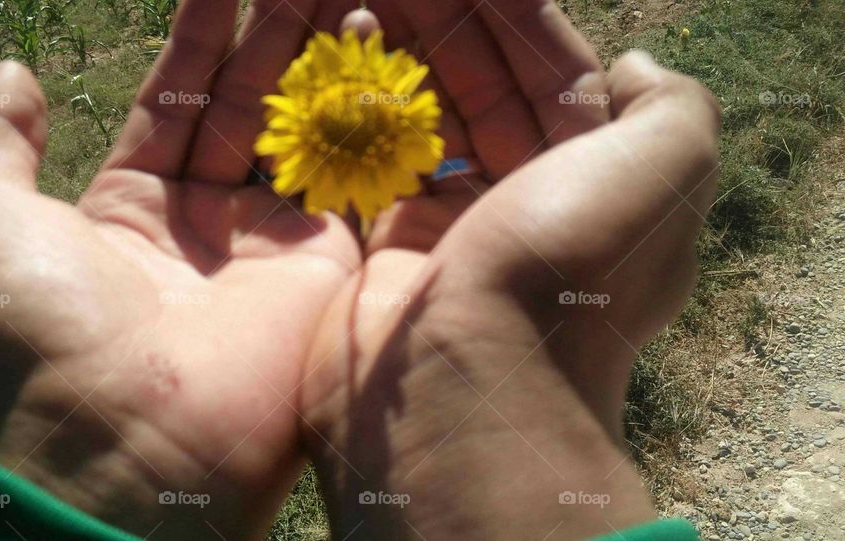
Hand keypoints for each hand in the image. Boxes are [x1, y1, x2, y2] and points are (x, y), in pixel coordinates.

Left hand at [0, 0, 362, 537]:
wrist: (116, 436)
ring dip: (324, 70)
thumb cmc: (34, 324)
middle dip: (272, 42)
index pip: (175, 104)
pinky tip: (374, 64)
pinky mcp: (323, 269)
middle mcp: (204, 227)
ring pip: (303, 139)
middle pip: (246, 113)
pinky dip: (364, 124)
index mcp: (128, 210)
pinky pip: (348, 184)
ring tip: (351, 5)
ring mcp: (268, 249)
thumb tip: (13, 72)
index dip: (199, 41)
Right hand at [299, 2, 719, 538]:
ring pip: (427, 124)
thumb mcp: (663, 170)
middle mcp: (529, 203)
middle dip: (447, 30)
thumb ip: (670, 106)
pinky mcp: (393, 249)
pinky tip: (339, 68)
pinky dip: (360, 118)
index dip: (517, 19)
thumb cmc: (566, 268)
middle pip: (486, 91)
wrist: (465, 386)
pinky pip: (377, 166)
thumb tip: (633, 68)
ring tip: (363, 6)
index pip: (556, 76)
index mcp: (595, 181)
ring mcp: (456, 227)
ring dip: (400, 64)